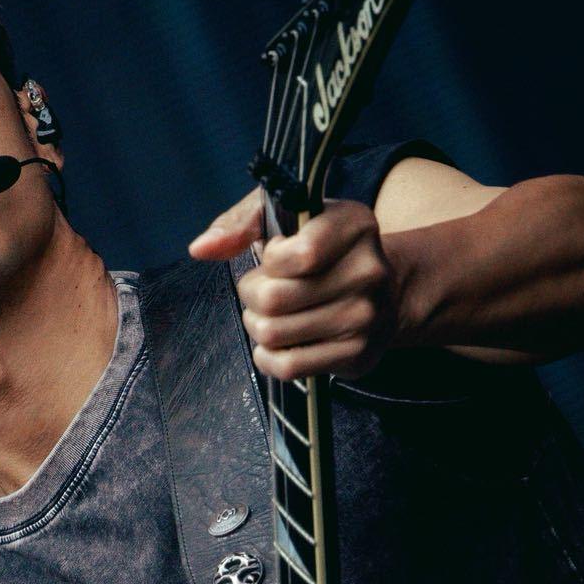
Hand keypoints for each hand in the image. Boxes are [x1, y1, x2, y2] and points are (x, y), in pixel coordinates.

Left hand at [188, 189, 401, 380]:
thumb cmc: (322, 250)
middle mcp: (368, 270)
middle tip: (263, 290)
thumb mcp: (286, 217)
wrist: (382, 292)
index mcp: (353, 225)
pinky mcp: (356, 353)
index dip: (270, 260)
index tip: (276, 256)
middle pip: (274, 299)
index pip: (296, 254)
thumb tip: (201, 248)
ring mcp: (365, 316)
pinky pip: (288, 366)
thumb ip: (240, 224)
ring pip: (274, 334)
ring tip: (271, 314)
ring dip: (258, 326)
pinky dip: (268, 357)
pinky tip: (277, 342)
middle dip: (253, 295)